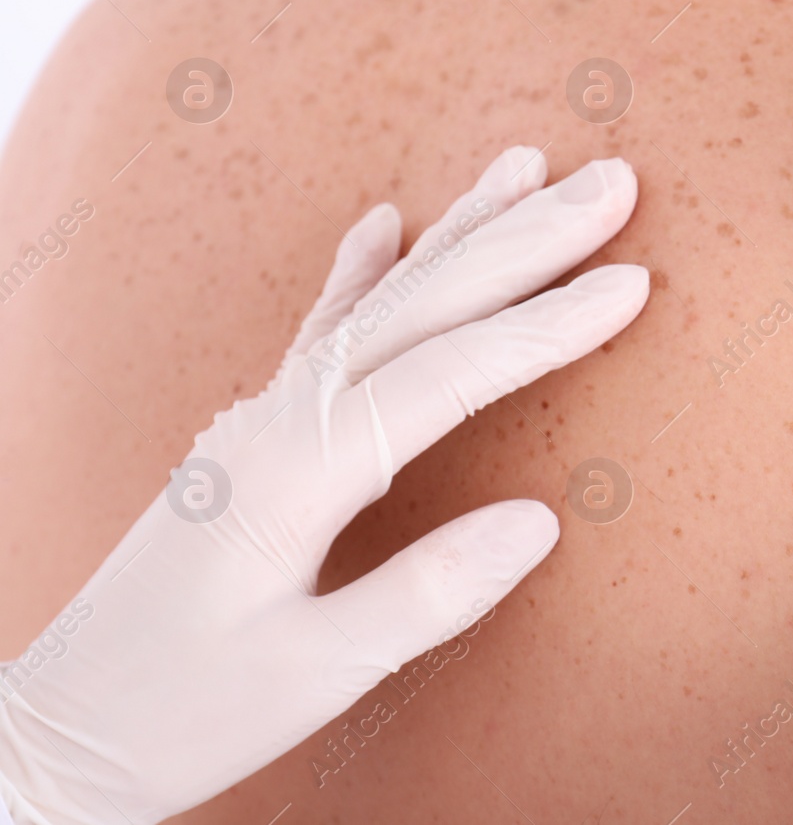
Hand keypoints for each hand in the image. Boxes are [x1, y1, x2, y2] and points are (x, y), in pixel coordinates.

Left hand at [0, 147, 647, 824]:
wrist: (61, 727)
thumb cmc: (182, 709)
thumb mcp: (314, 674)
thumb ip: (428, 593)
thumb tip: (541, 519)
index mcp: (301, 468)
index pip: (450, 372)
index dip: (546, 326)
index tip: (631, 282)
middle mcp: (279, 418)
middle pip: (421, 304)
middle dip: (524, 240)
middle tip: (612, 183)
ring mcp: (262, 417)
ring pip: (380, 299)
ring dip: (460, 232)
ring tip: (525, 166)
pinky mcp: (255, 435)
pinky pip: (322, 328)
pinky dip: (361, 270)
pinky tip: (384, 221)